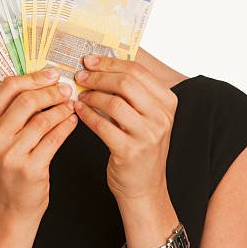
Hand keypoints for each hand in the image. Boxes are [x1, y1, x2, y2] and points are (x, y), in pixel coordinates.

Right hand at [0, 68, 77, 222]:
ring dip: (61, 109)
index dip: (34, 77)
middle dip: (51, 92)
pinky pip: (54, 139)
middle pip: (26, 100)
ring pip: (43, 119)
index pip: (8, 87)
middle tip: (67, 90)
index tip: (52, 74)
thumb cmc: (9, 165)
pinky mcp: (30, 169)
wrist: (9, 206)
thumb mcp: (0, 136)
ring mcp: (10, 154)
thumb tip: (44, 80)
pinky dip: (66, 126)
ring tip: (71, 105)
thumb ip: (14, 110)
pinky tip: (72, 121)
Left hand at [74, 55, 177, 205]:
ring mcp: (148, 135)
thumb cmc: (141, 145)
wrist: (145, 187)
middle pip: (125, 82)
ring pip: (113, 102)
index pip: (137, 70)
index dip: (110, 62)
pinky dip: (87, 115)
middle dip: (98, 76)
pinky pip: (102, 125)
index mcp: (167, 101)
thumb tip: (102, 64)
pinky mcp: (130, 151)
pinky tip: (79, 110)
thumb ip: (132, 92)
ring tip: (80, 95)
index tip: (90, 60)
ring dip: (91, 95)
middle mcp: (161, 116)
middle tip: (80, 75)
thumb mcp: (147, 116)